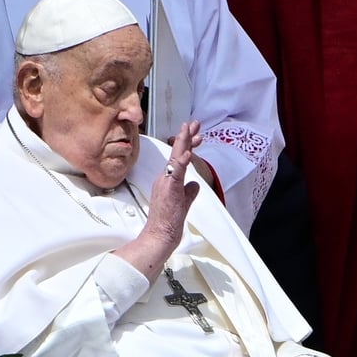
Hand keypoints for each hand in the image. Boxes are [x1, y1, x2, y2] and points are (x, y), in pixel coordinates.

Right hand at [144, 120, 201, 246]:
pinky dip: (181, 162)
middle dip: (186, 136)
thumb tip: (195, 184)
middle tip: (194, 123)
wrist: (160, 233)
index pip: (178, 158)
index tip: (196, 135)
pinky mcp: (169, 189)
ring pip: (175, 157)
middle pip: (177, 153)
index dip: (187, 145)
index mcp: (168, 179)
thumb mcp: (183, 201)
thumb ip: (189, 191)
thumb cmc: (169, 220)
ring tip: (190, 129)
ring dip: (184, 142)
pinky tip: (187, 153)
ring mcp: (166, 182)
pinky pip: (176, 172)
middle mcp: (165, 177)